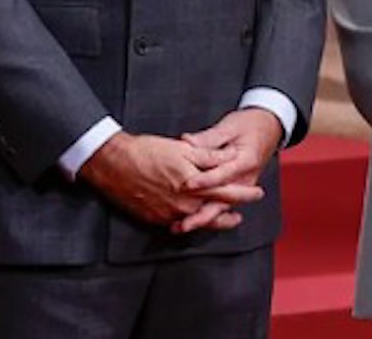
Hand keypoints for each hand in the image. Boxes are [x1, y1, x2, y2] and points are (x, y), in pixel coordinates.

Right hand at [79, 132, 261, 230]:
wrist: (114, 164)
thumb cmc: (147, 151)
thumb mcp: (182, 149)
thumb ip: (208, 156)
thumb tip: (229, 158)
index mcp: (194, 185)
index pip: (227, 193)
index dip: (244, 194)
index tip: (257, 193)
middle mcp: (185, 204)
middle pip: (215, 213)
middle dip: (230, 214)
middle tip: (240, 215)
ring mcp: (170, 214)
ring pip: (197, 221)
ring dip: (212, 220)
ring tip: (223, 220)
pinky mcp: (155, 219)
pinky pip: (178, 223)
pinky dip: (189, 221)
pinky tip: (191, 218)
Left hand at [175, 108, 285, 233]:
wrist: (268, 129)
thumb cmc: (249, 125)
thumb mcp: (230, 127)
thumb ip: (209, 138)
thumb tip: (187, 141)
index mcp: (245, 161)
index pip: (222, 174)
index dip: (204, 181)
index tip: (187, 184)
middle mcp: (245, 180)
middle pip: (223, 202)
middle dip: (202, 214)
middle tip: (183, 222)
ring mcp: (241, 188)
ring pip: (221, 209)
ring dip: (201, 219)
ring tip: (181, 227)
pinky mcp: (236, 191)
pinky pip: (221, 207)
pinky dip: (206, 216)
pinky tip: (188, 221)